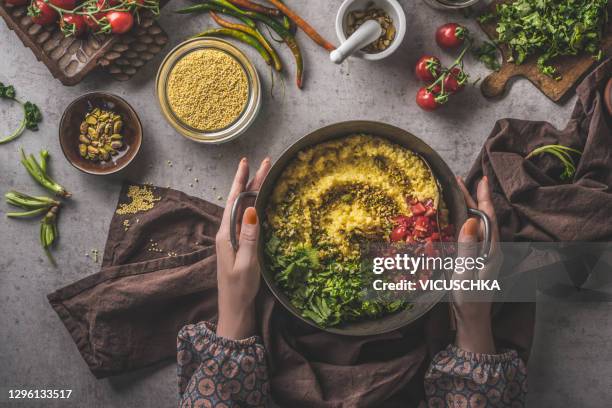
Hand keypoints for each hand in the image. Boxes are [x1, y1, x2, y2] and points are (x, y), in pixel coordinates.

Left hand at [215, 157, 270, 339]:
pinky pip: (246, 219)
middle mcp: (227, 233)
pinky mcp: (238, 245)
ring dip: (253, 191)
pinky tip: (260, 202)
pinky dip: (254, 206)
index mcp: (226, 234)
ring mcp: (232, 239)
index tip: (248, 162)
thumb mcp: (246, 263)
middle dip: (251, 181)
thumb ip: (249, 237)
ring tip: (263, 176)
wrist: (234, 309)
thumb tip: (252, 210)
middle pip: (240, 201)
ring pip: (243, 208)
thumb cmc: (240, 289)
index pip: (235, 201)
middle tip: (264, 162)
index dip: (242, 181)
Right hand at [453, 176, 502, 353]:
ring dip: (468, 206)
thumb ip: (468, 248)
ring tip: (458, 191)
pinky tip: (455, 216)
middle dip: (474, 197)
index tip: (480, 179)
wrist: (472, 319)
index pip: (488, 217)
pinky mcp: (475, 258)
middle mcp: (490, 248)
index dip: (484, 197)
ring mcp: (483, 253)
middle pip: (482, 217)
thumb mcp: (466, 274)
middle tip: (461, 179)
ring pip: (476, 223)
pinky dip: (463, 219)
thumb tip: (469, 221)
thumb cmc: (469, 298)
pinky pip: (471, 232)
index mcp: (491, 250)